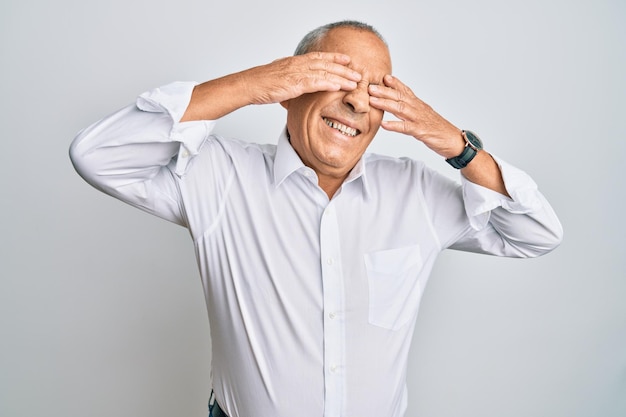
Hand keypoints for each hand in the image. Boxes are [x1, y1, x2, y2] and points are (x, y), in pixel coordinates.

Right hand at [243, 52, 362, 104]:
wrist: (248, 85)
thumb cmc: (260, 84)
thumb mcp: (279, 80)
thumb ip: (291, 82)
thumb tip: (296, 89)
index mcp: (294, 62)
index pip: (318, 57)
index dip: (334, 58)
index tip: (347, 60)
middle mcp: (298, 64)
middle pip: (326, 64)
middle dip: (343, 68)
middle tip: (358, 73)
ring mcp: (297, 73)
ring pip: (324, 72)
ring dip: (341, 77)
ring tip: (355, 82)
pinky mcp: (294, 83)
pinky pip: (316, 82)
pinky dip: (329, 84)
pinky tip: (339, 86)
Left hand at [369, 74, 464, 158]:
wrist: (454, 141)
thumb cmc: (438, 130)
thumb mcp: (424, 116)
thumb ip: (413, 110)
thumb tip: (401, 106)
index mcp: (419, 105)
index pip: (406, 91)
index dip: (395, 83)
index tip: (384, 77)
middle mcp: (419, 109)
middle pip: (400, 97)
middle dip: (384, 91)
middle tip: (370, 87)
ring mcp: (420, 119)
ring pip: (401, 108)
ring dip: (386, 104)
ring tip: (372, 101)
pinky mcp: (421, 131)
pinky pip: (406, 127)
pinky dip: (394, 125)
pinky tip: (384, 124)